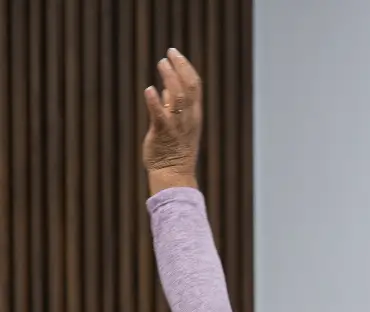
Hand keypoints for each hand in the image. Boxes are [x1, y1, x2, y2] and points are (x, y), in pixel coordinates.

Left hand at [142, 49, 202, 189]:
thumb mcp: (177, 125)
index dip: (186, 67)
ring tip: (161, 63)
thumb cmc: (173, 150)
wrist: (173, 176)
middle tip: (169, 52)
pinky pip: (161, 116)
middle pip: (190, 88)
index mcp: (194, 116)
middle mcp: (189, 119)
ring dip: (170, 78)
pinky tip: (149, 90)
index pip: (195, 87)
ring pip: (179, 98)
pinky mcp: (163, 134)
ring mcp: (177, 126)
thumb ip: (172, 106)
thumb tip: (166, 88)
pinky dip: (155, 102)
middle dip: (181, 68)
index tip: (174, 53)